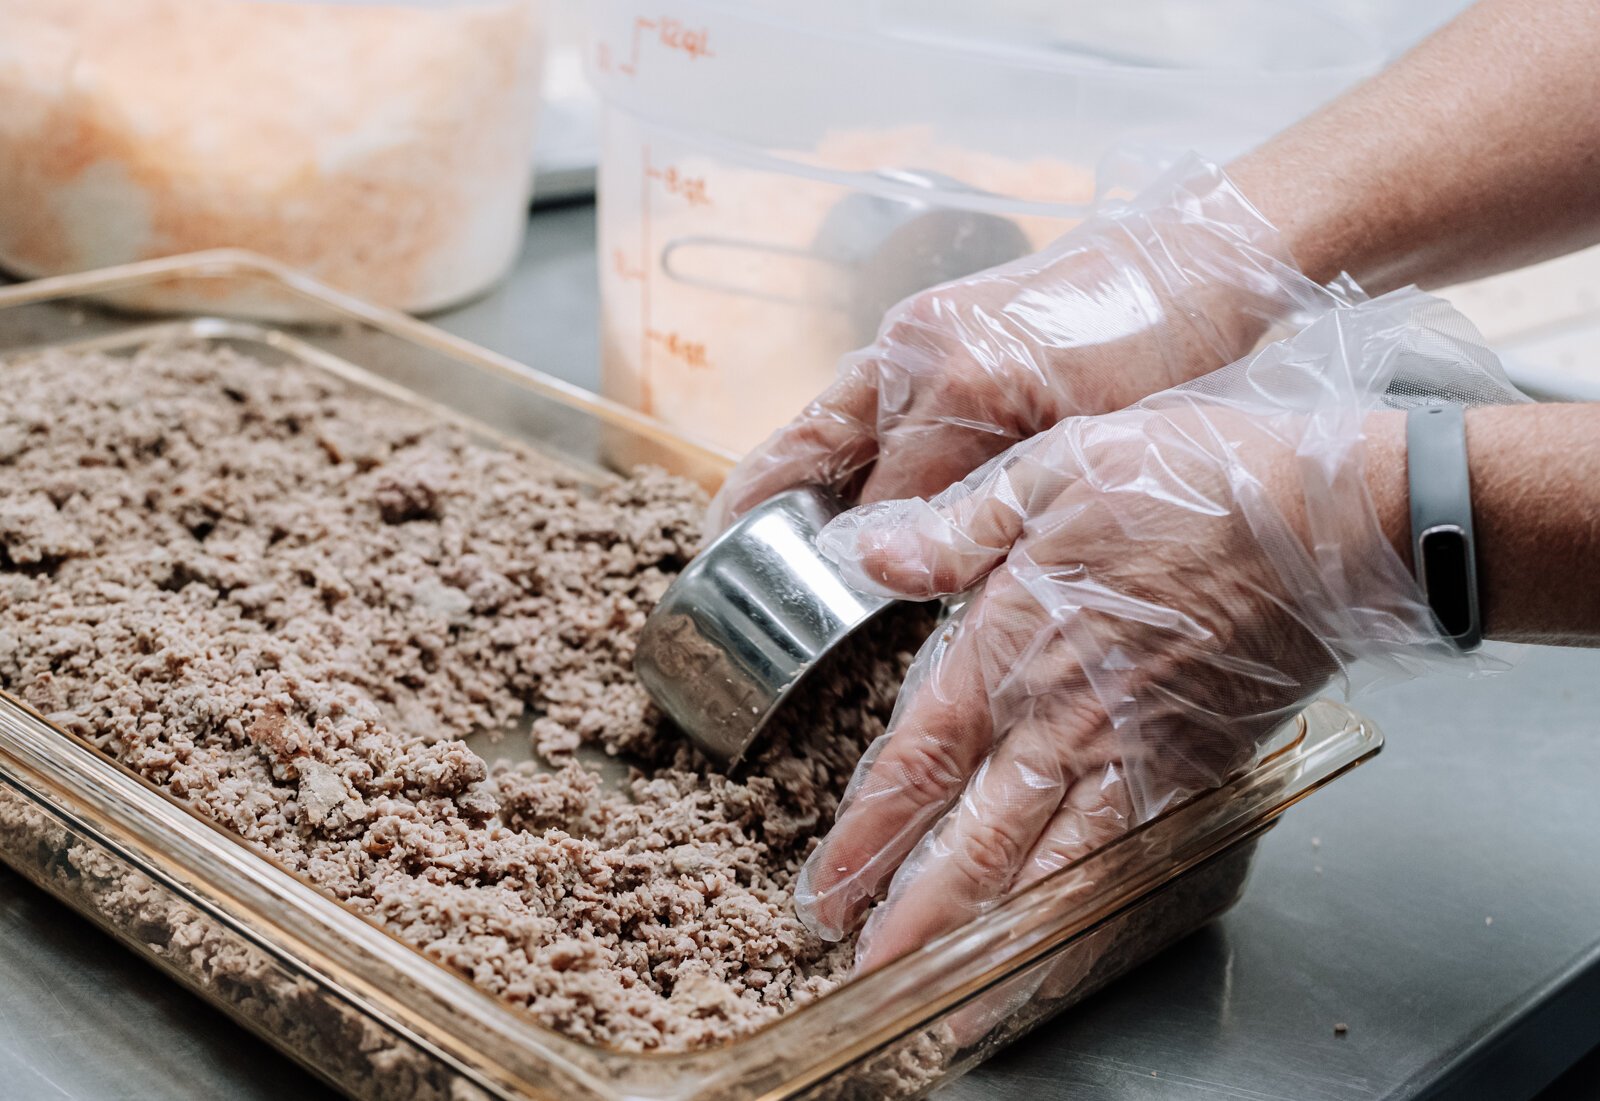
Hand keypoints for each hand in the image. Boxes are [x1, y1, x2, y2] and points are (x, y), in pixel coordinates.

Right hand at [705, 154, 1339, 535]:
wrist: (1202, 258)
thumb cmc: (1163, 351)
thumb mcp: (1083, 445)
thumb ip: (984, 500)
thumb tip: (897, 555)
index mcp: (956, 385)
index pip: (875, 499)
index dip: (843, 560)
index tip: (809, 607)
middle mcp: (916, 352)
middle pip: (815, 447)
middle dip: (766, 506)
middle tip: (721, 560)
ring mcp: (918, 331)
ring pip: (831, 419)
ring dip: (790, 472)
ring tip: (744, 527)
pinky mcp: (935, 323)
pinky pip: (865, 397)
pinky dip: (839, 442)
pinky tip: (829, 479)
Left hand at [792, 289, 1502, 967]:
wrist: (1331, 522)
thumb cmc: (1195, 483)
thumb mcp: (1055, 469)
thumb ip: (960, 528)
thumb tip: (874, 558)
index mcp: (1013, 644)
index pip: (920, 759)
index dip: (869, 834)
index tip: (828, 889)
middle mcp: (1064, 717)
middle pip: (975, 838)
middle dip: (915, 915)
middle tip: (868, 975)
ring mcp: (1134, 753)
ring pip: (1050, 869)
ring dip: (995, 939)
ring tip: (949, 1000)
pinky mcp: (1197, 770)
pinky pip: (1132, 862)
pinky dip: (1094, 918)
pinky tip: (1065, 953)